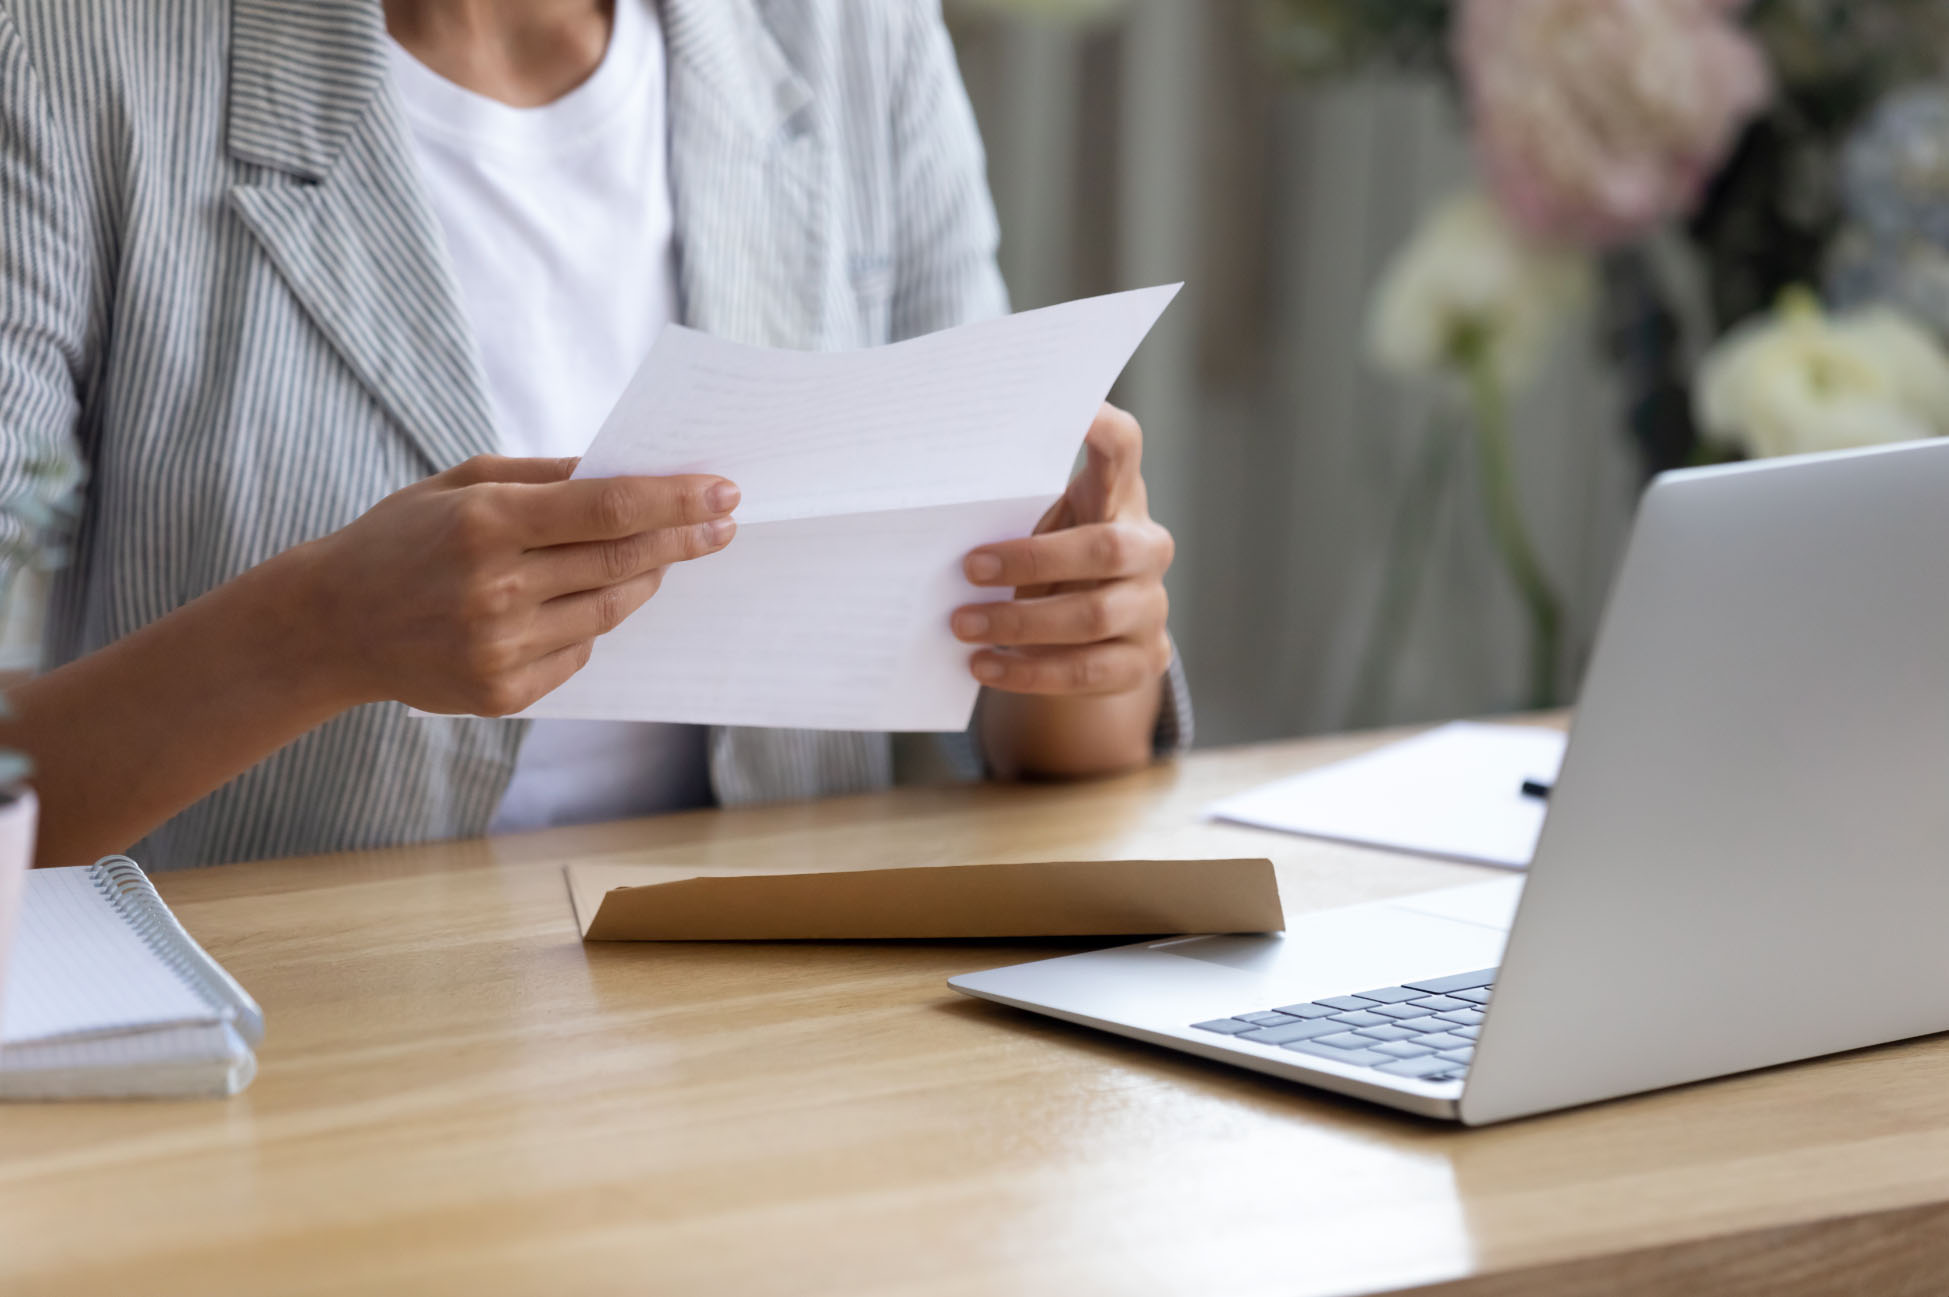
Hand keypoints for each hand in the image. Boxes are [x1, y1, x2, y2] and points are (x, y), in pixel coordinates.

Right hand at [298, 455, 737, 715]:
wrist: (329, 626)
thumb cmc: (403, 539)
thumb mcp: (462, 484)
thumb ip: (546, 476)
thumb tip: (631, 470)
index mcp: (486, 522)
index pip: (608, 509)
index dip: (676, 501)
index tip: (725, 491)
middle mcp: (496, 589)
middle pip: (622, 562)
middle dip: (684, 540)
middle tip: (722, 523)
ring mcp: (499, 648)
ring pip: (609, 612)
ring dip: (645, 581)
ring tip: (659, 558)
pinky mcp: (502, 694)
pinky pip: (579, 654)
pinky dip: (591, 624)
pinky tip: (576, 603)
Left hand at [953, 403, 1174, 695]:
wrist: (1094, 642)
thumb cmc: (1050, 567)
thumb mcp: (1038, 530)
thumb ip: (1012, 515)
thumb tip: (932, 507)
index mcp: (1118, 498)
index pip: (1122, 448)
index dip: (1100, 426)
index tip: (1069, 408)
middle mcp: (1147, 547)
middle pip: (1103, 549)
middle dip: (1030, 561)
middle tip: (967, 568)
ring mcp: (1151, 606)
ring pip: (1092, 616)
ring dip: (1019, 624)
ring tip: (961, 626)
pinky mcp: (1145, 659)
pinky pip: (1086, 671)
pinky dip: (1029, 672)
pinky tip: (985, 667)